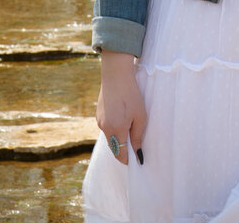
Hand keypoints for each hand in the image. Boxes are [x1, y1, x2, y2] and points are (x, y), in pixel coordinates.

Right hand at [96, 50, 146, 165]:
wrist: (116, 76)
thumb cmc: (131, 95)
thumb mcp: (140, 116)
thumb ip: (137, 137)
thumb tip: (138, 155)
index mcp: (116, 130)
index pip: (121, 153)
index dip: (128, 160)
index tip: (136, 162)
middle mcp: (105, 128)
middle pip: (114, 147)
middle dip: (123, 151)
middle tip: (135, 148)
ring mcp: (100, 122)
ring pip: (110, 137)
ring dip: (119, 139)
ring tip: (130, 129)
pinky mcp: (98, 115)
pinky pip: (107, 128)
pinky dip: (114, 129)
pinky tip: (122, 118)